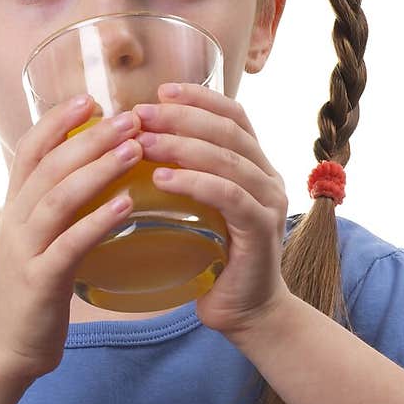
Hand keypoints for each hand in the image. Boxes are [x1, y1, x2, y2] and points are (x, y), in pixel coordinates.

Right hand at [0, 93, 144, 383]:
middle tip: (130, 116)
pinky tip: (127, 206)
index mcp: (16, 207)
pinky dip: (98, 222)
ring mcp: (25, 251)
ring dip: (97, 169)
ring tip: (134, 148)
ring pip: (57, 198)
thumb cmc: (32, 293)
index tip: (92, 98)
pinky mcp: (39, 282)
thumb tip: (96, 178)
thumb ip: (59, 209)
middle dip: (89, 136)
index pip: (30, 149)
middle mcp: (16, 221)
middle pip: (48, 165)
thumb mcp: (39, 241)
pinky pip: (69, 245)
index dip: (58, 120)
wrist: (2, 349)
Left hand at [132, 83, 292, 339]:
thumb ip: (184, 178)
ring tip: (141, 142)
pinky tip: (162, 178)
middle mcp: (268, 177)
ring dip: (181, 145)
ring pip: (227, 159)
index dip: (199, 98)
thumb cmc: (213, 261)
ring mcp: (269, 202)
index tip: (160, 90)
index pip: (233, 116)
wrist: (246, 312)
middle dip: (180, 117)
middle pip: (228, 130)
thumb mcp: (198, 211)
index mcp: (255, 166)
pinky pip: (229, 196)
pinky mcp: (261, 230)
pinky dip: (195, 182)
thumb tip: (133, 148)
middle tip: (138, 114)